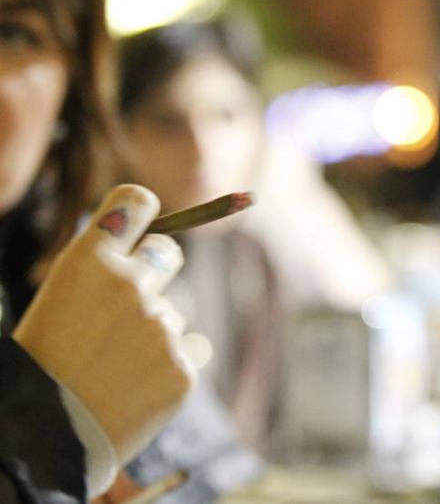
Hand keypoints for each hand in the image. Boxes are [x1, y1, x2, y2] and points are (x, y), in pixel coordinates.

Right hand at [14, 184, 193, 463]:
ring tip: (115, 366)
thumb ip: (101, 274)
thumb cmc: (44, 366)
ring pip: (175, 311)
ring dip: (156, 331)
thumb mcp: (57, 304)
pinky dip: (173, 364)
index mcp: (87, 262)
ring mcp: (161, 324)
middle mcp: (129, 284)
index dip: (139, 213)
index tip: (140, 223)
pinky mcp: (184, 363)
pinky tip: (139, 386)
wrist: (45, 439)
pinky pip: (194, 347)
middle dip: (152, 272)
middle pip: (168, 251)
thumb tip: (144, 248)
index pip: (135, 202)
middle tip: (123, 309)